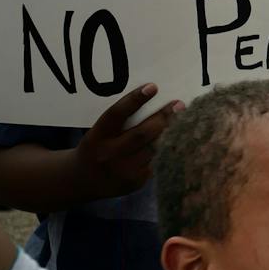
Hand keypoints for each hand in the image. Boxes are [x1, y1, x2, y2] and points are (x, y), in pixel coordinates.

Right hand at [71, 84, 182, 199]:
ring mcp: (122, 170)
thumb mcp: (99, 133)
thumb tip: (153, 99)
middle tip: (179, 105)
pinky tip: (178, 140)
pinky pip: (156, 162)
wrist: (84, 181)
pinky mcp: (135, 182)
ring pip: (153, 148)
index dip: (135, 100)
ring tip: (185, 120)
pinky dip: (167, 150)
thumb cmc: (97, 147)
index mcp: (97, 137)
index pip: (117, 115)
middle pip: (142, 133)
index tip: (153, 87)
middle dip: (163, 117)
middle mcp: (108, 154)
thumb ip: (120, 121)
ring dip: (171, 133)